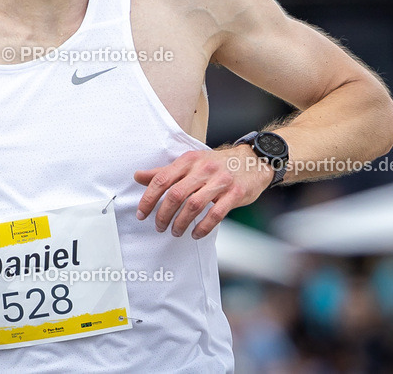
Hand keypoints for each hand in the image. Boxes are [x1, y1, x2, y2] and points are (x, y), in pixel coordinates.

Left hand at [134, 145, 270, 238]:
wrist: (254, 160)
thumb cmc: (217, 164)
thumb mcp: (190, 163)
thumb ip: (165, 172)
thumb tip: (138, 176)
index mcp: (189, 161)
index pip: (162, 179)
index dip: (148, 198)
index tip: (142, 213)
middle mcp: (203, 169)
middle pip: (175, 194)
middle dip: (163, 214)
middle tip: (159, 226)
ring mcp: (220, 182)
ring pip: (194, 205)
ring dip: (181, 222)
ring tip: (175, 231)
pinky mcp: (235, 194)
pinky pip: (215, 214)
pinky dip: (203, 227)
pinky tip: (196, 233)